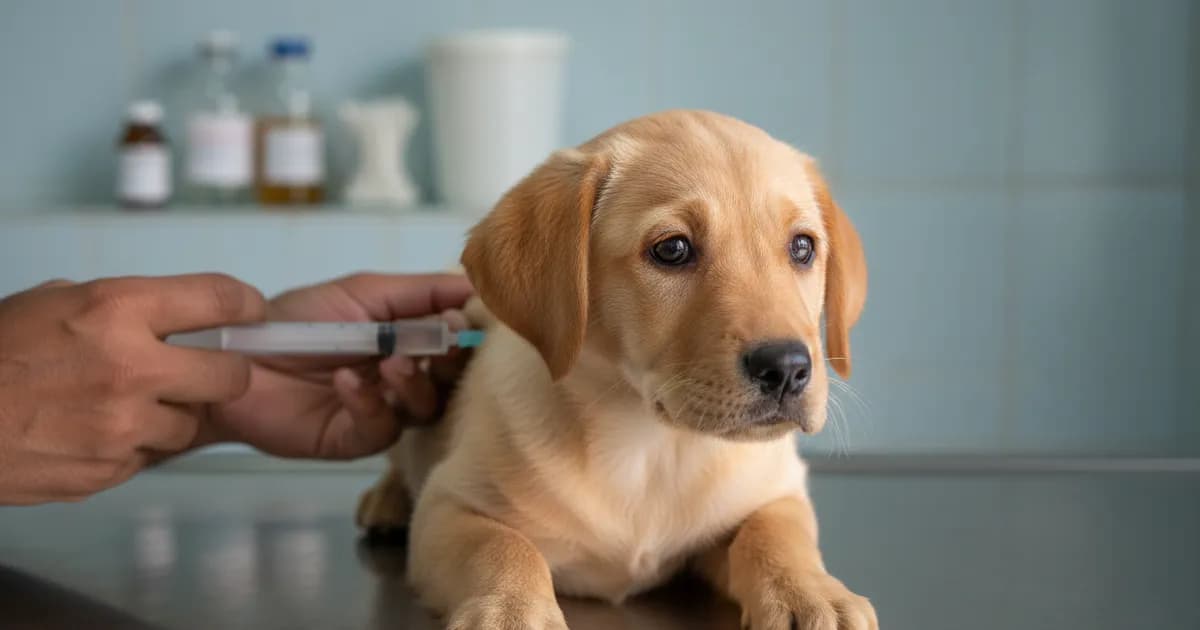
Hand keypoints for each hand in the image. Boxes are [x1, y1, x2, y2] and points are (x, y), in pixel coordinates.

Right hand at [0, 275, 265, 504]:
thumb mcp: (48, 304)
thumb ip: (114, 309)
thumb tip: (166, 317)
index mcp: (116, 309)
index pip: (219, 299)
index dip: (245, 307)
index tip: (252, 314)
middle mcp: (132, 366)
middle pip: (230, 375)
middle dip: (223, 374)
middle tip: (205, 372)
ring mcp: (124, 425)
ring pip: (189, 424)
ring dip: (170, 415)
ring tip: (124, 406)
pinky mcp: (109, 470)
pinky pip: (147, 456)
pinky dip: (132, 446)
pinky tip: (92, 432)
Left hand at [199, 273, 473, 459]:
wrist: (234, 354)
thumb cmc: (297, 319)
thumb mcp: (361, 292)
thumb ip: (418, 291)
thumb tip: (473, 288)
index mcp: (407, 342)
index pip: (454, 343)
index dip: (463, 333)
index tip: (459, 318)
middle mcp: (400, 380)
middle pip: (449, 382)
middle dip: (450, 362)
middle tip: (443, 344)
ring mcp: (379, 412)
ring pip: (424, 410)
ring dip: (415, 384)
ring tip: (392, 363)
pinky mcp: (350, 440)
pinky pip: (379, 430)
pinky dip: (369, 404)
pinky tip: (346, 382)